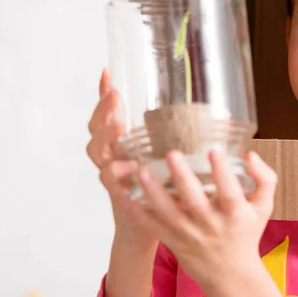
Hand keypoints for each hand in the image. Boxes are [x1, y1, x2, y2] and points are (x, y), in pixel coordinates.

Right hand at [86, 69, 157, 250]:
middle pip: (96, 129)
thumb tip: (200, 103)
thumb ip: (173, 133)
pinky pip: (110, 182)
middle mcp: (112, 155)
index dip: (103, 94)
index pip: (108, 113)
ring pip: (97, 153)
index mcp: (122, 142)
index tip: (108, 72)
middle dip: (104, 111)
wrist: (154, 224)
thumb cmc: (164, 185)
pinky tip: (130, 167)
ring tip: (120, 128)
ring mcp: (112, 174)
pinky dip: (117, 174)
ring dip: (106, 139)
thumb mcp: (165, 153)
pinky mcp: (119, 194)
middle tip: (116, 97)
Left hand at [135, 149, 283, 296]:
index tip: (213, 150)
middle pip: (195, 201)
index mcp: (235, 215)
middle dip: (182, 177)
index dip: (222, 172)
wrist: (231, 274)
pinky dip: (138, 213)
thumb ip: (264, 179)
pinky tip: (125, 196)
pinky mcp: (172, 241)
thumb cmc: (245, 233)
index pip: (230, 193)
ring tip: (142, 171)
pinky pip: (153, 227)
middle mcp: (211, 225)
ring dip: (153, 192)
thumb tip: (249, 154)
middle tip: (172, 153)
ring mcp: (189, 235)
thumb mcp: (263, 207)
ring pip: (168, 213)